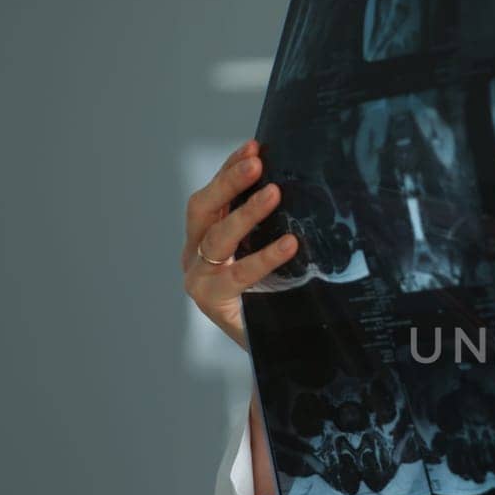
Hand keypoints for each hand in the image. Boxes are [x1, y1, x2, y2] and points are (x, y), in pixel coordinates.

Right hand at [181, 140, 299, 349]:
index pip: (213, 196)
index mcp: (204, 237)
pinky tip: (288, 243)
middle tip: (257, 161)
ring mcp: (199, 277)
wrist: (274, 349)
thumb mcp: (270, 256)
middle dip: (229, 182)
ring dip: (246, 212)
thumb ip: (270, 226)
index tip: (254, 145)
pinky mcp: (210, 300)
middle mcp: (195, 254)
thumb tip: (299, 184)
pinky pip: (238, 274)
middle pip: (204, 209)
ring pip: (217, 238)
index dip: (229, 169)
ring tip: (274, 192)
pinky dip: (263, 257)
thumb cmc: (273, 297)